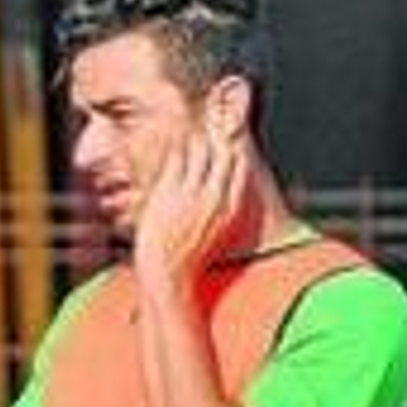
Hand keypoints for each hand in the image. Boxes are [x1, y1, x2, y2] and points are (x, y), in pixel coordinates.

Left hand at [134, 126, 247, 290]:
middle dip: (214, 140)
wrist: (167, 269)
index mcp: (229, 208)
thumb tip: (221, 189)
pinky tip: (171, 153)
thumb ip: (221, 208)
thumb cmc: (188, 255)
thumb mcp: (215, 233)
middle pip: (222, 152)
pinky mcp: (170, 188)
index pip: (239, 165)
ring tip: (185, 142)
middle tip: (202, 137)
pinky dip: (175, 150)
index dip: (230, 151)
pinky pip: (177, 156)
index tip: (221, 145)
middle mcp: (215, 197)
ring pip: (199, 148)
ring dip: (193, 142)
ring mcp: (193, 191)